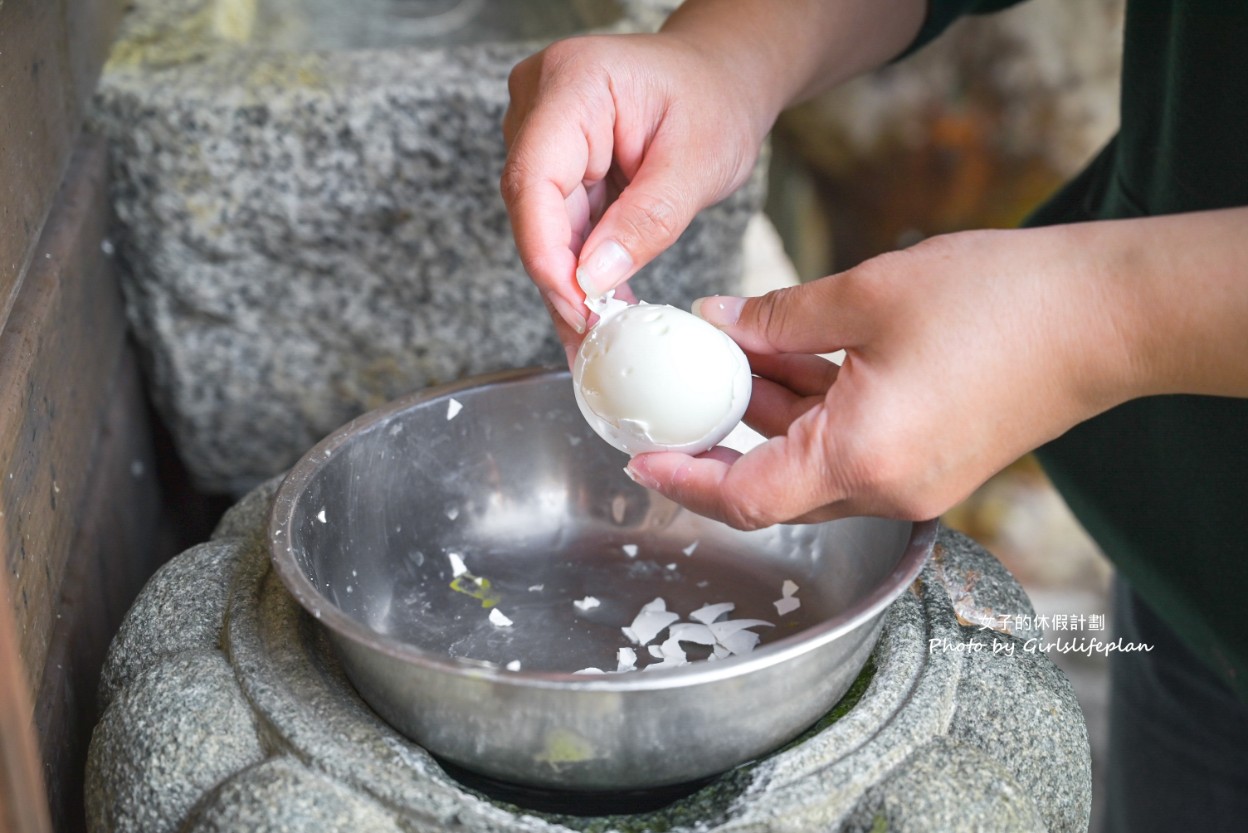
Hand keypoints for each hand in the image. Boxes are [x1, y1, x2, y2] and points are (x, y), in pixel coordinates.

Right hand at [500, 1, 927, 357]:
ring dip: (569, 284)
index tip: (578, 309)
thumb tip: (595, 279)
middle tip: (588, 345)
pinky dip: (580, 269)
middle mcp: (541, 101)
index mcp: (574, 83)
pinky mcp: (554, 160)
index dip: (548, 253)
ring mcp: (542, 130)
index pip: (534, 178)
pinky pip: (558, 223)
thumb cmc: (717, 100)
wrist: (722, 78)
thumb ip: (647, 219)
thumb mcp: (698, 162)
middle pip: (531, 206)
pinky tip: (599, 313)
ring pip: (541, 223)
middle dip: (560, 281)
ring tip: (596, 343)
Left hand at [624, 224, 1156, 527]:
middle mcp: (885, 490)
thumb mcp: (867, 295)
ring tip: (730, 358)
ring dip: (767, 420)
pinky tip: (789, 362)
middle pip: (773, 487)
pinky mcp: (934, 465)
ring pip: (811, 465)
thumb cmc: (999, 302)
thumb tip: (718, 321)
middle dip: (719, 441)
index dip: (684, 481)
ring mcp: (914, 484)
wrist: (1107, 316)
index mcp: (860, 459)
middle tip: (673, 402)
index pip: (744, 498)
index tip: (640, 457)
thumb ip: (778, 318)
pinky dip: (814, 416)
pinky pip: (850, 453)